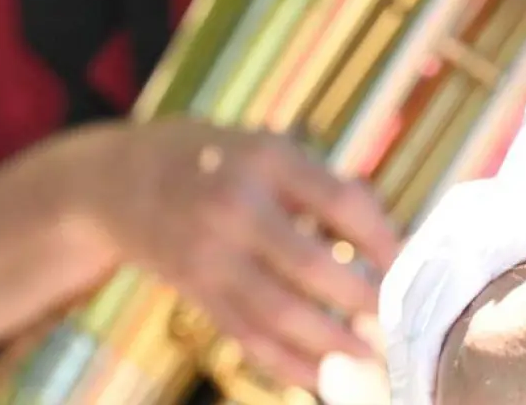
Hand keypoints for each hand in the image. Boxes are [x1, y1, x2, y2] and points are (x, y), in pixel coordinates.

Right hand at [61, 121, 400, 388]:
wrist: (115, 180)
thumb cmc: (214, 160)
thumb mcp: (266, 148)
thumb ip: (320, 185)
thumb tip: (388, 235)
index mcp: (265, 159)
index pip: (338, 200)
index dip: (381, 237)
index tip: (411, 264)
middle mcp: (235, 205)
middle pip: (310, 265)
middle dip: (361, 300)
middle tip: (401, 323)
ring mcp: (209, 252)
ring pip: (277, 311)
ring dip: (329, 343)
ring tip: (371, 361)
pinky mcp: (194, 289)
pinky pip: (245, 334)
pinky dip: (285, 362)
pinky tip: (319, 377)